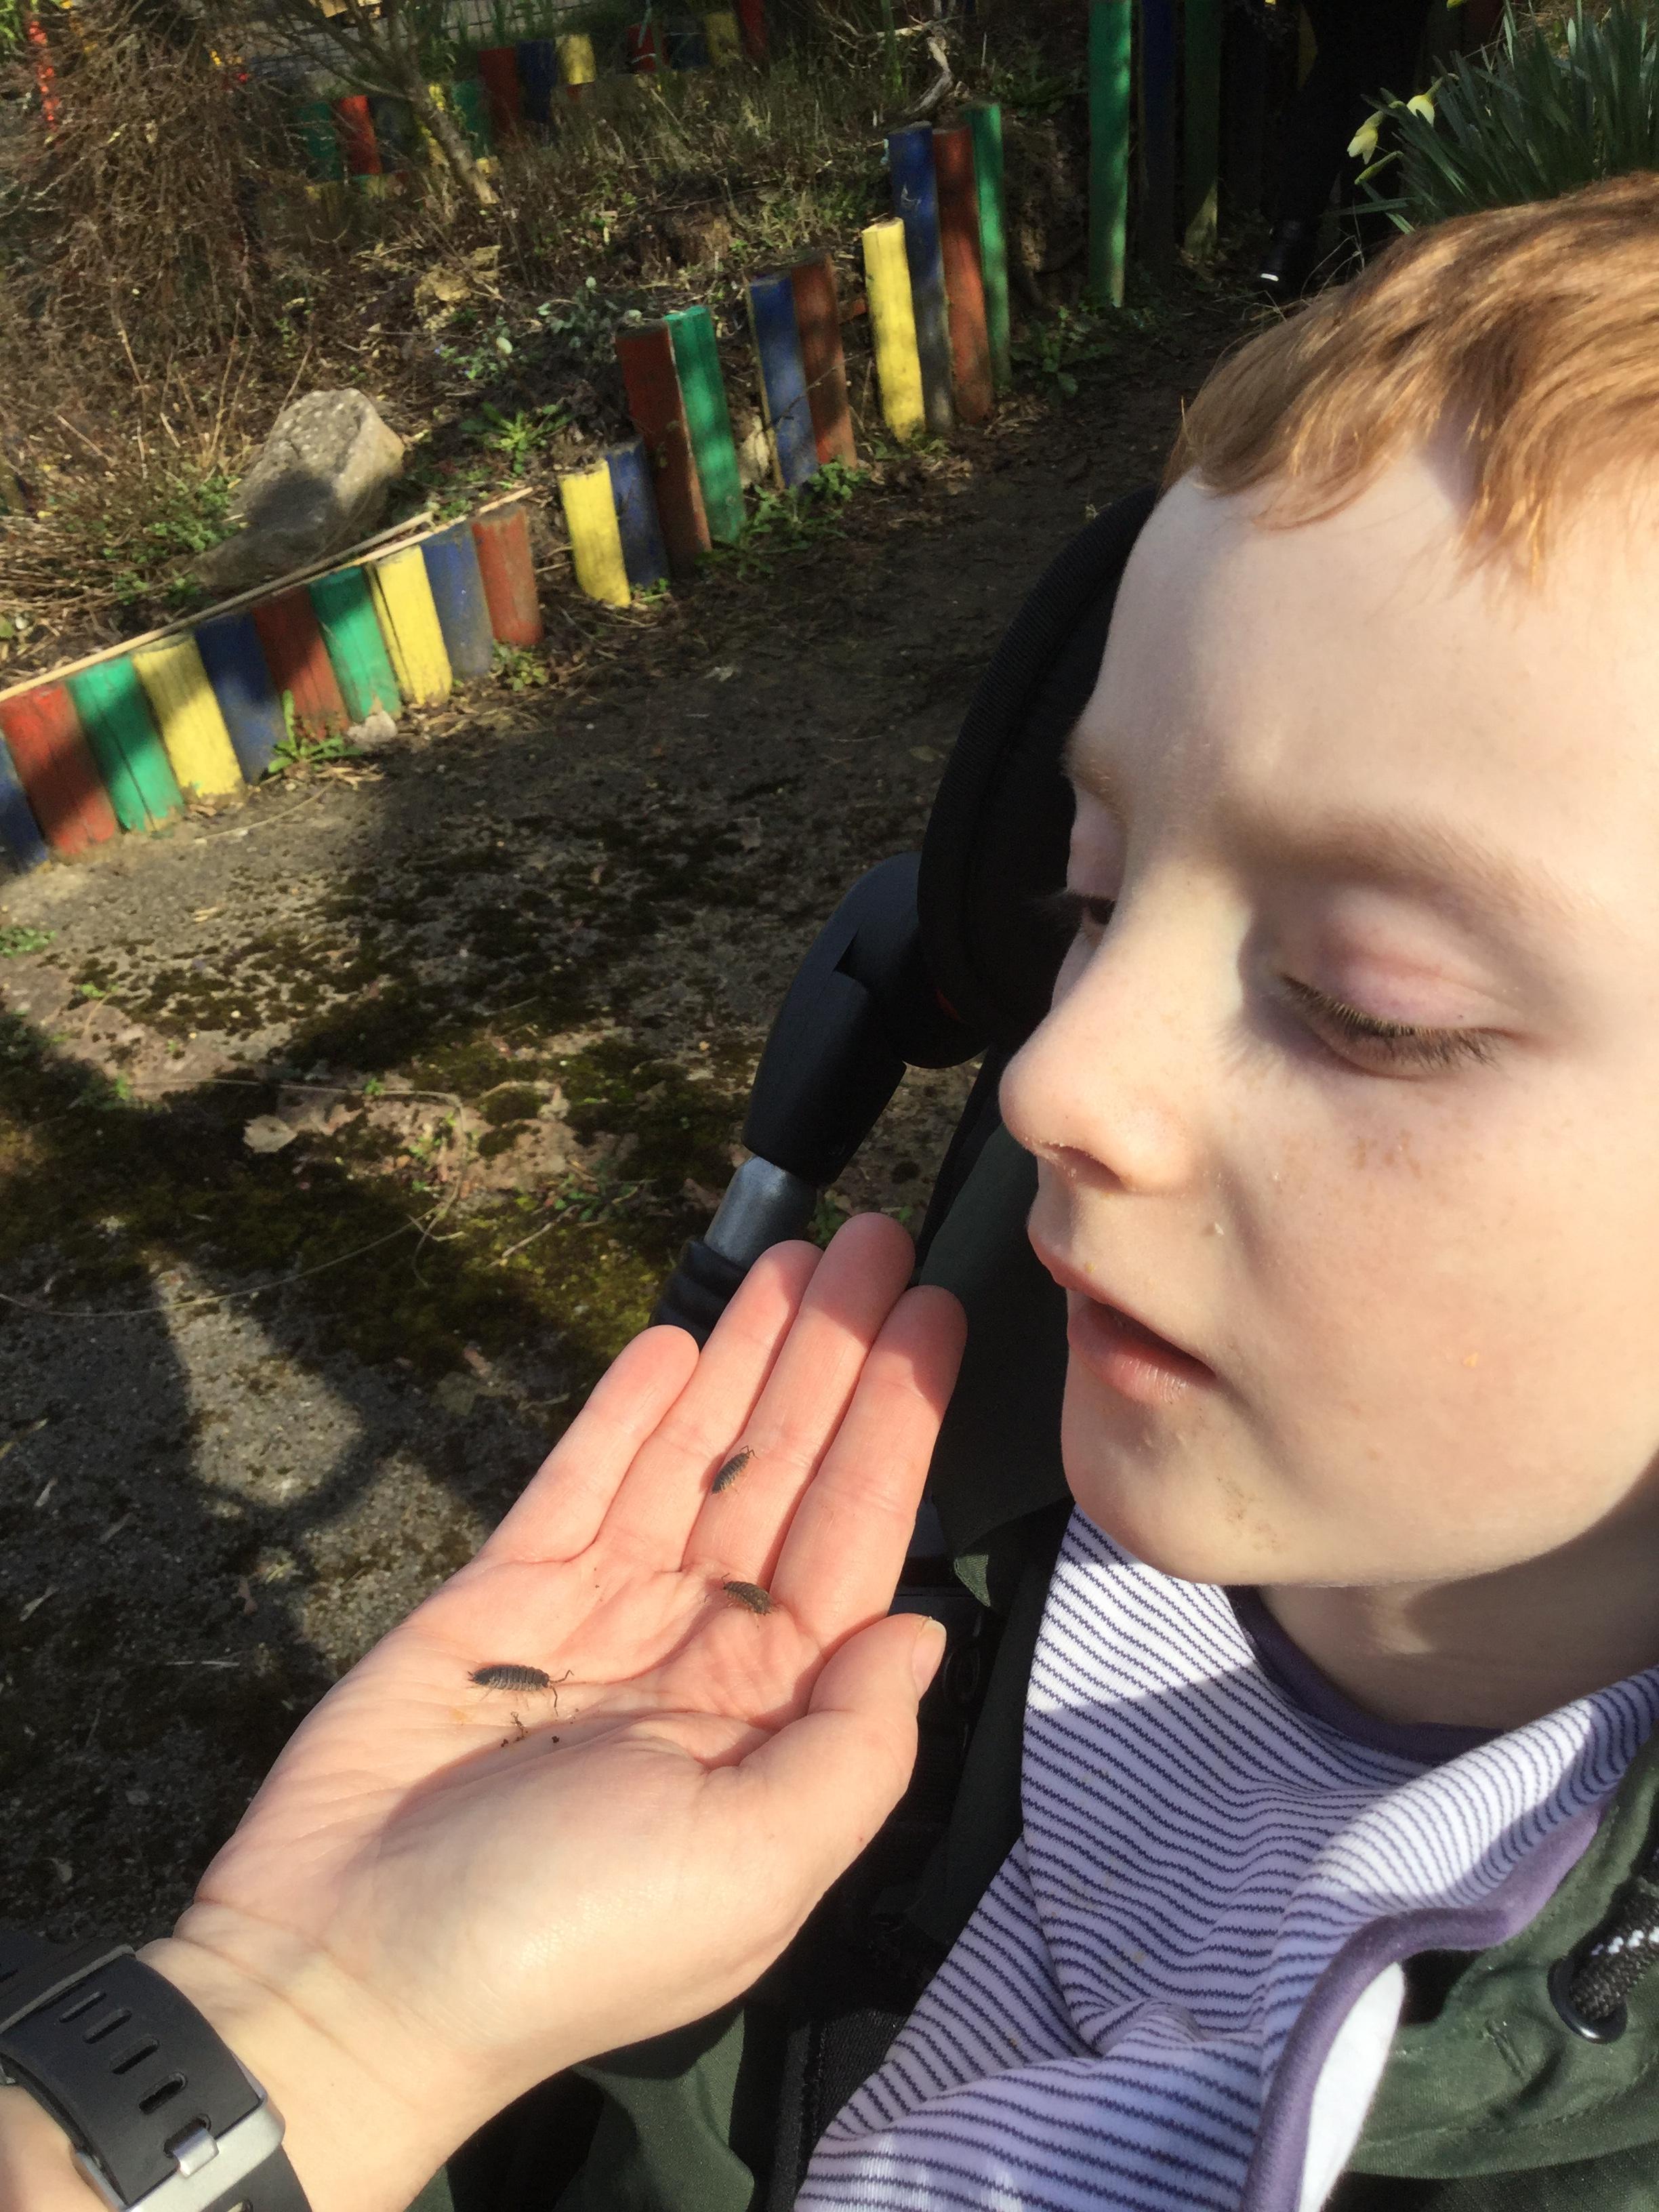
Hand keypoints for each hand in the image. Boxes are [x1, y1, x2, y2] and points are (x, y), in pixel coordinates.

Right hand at [141, 1215, 963, 2211]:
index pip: (860, 1535)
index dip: (900, 1420)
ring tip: (801, 1252)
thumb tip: (921, 1635)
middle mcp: (702, 1648)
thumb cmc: (566, 1942)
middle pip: (787, 1468)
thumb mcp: (753, 1868)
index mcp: (776, 1714)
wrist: (350, 1973)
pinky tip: (680, 1332)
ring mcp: (604, 1612)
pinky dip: (629, 1406)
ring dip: (748, 1353)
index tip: (936, 1317)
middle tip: (879, 1240)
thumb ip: (854, 1750)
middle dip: (836, 1355)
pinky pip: (583, 1476)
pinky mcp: (507, 1591)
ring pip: (693, 1453)